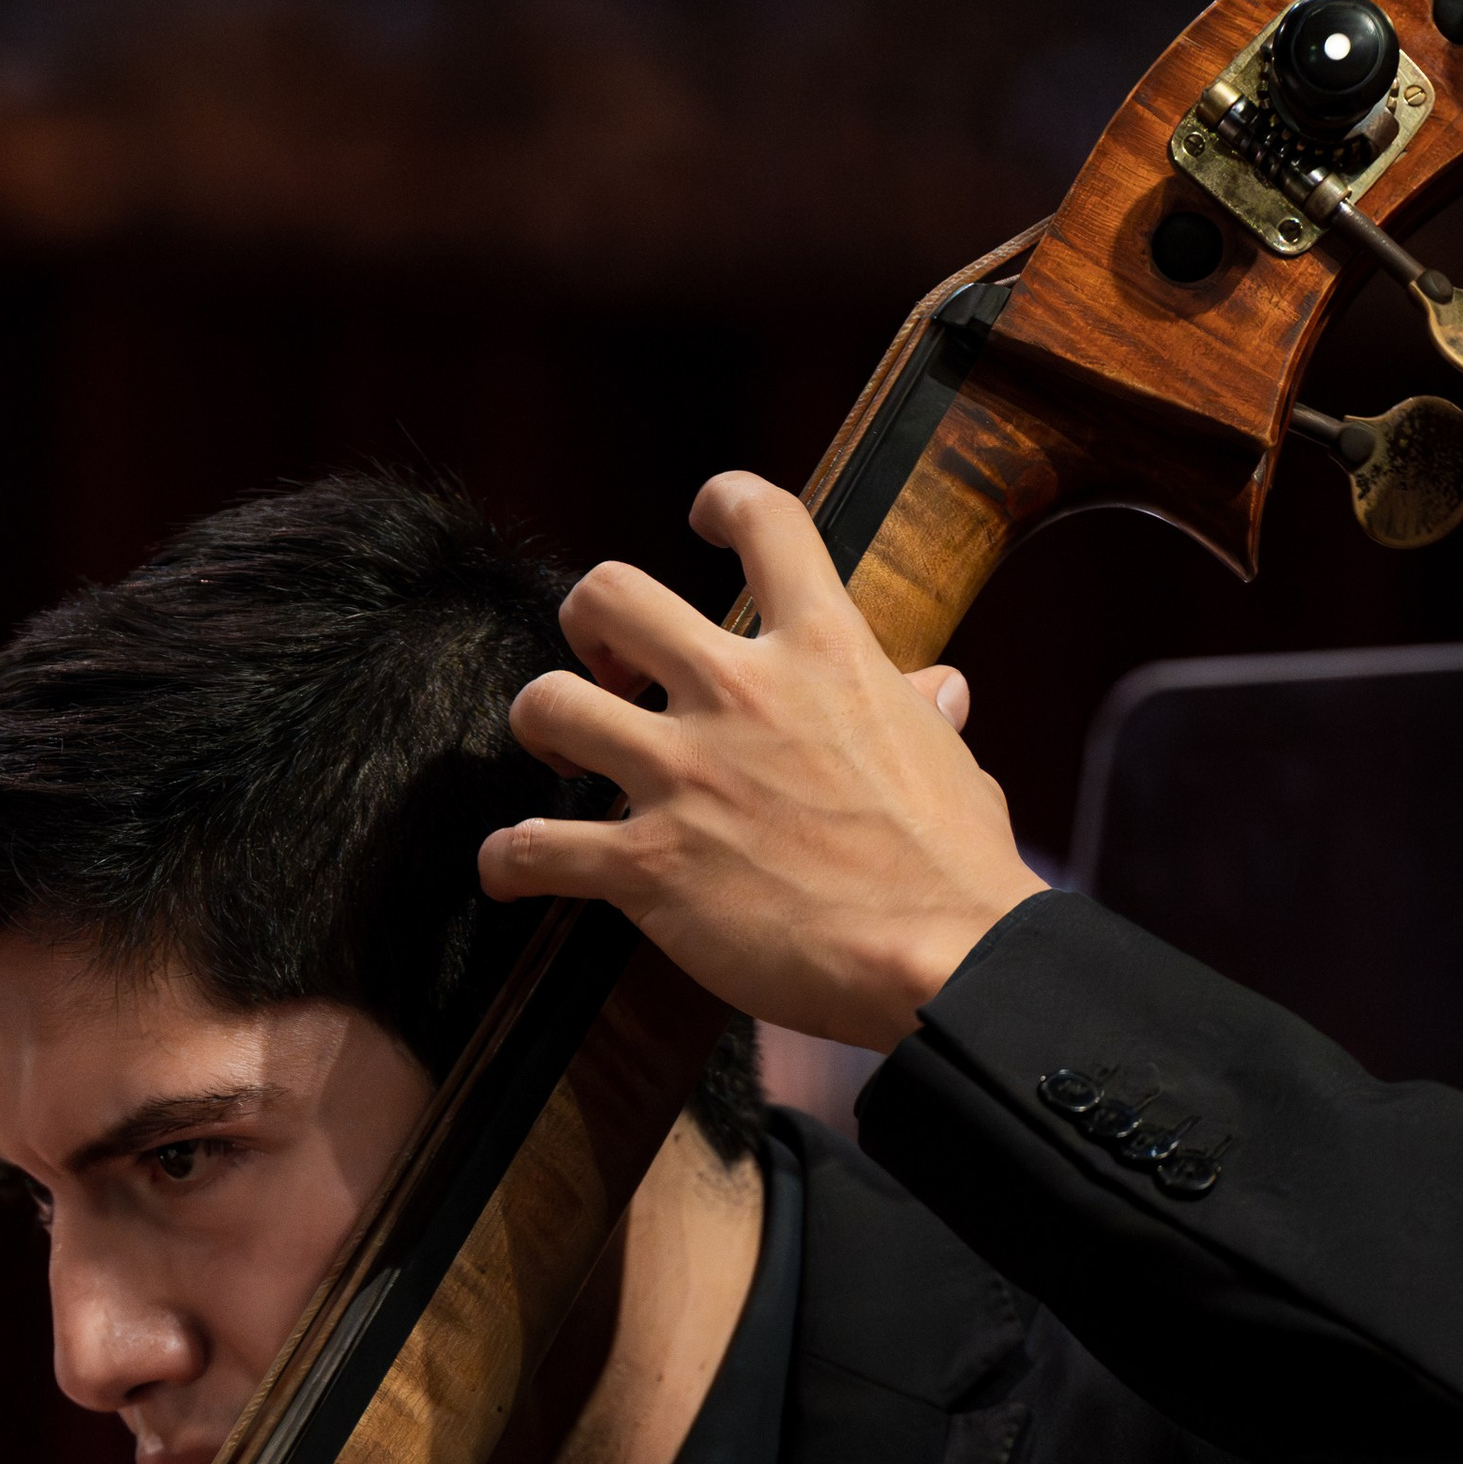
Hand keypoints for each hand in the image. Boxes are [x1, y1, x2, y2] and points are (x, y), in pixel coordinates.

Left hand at [476, 470, 1045, 1050]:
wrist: (944, 962)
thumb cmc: (954, 866)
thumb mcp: (947, 760)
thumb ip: (919, 712)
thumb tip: (937, 690)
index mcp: (823, 653)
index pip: (765, 521)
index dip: (724, 501)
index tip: (704, 517)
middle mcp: (739, 695)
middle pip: (610, 594)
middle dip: (589, 621)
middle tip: (608, 667)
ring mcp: (684, 777)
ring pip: (548, 702)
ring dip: (539, 724)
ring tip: (557, 753)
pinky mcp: (648, 865)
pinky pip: (534, 847)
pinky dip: (508, 858)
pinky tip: (510, 867)